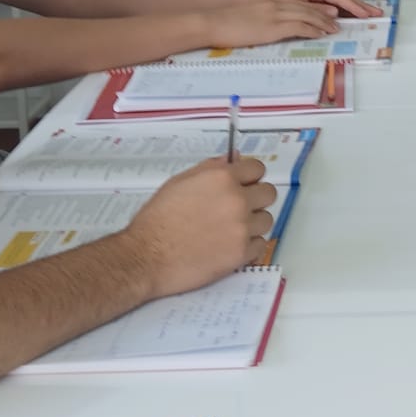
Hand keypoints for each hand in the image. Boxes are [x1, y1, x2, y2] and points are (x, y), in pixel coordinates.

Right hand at [124, 158, 276, 295]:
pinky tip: (230, 245)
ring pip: (266, 220)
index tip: (244, 183)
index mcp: (222, 178)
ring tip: (231, 229)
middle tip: (238, 207)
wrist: (147, 257)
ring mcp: (242, 227)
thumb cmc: (157, 220)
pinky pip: (260, 245)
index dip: (250, 176)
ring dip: (253, 223)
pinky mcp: (242, 253)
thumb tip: (232, 160)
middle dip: (256, 198)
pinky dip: (248, 246)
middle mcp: (236, 200)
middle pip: (268, 193)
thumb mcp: (179, 182)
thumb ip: (210, 168)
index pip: (257, 168)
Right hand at [200, 0, 339, 49]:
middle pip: (309, 7)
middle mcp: (275, 4)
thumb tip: (272, 28)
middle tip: (340, 20)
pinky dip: (313, 30)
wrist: (212, 22)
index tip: (330, 13)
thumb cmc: (226, 22)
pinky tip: (321, 34)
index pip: (300, 3)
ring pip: (308, 15)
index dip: (318, 8)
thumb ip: (264, 18)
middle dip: (327, 14)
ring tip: (335, 28)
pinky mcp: (272, 26)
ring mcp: (274, 14)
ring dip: (324, 22)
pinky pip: (298, 26)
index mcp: (270, 1)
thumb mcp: (249, 17)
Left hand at [269, 0, 376, 17]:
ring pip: (336, 5)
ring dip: (352, 11)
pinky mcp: (305, 9)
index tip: (366, 14)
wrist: (245, 7)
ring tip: (367, 17)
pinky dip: (339, 15)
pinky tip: (346, 22)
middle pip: (341, 0)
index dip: (354, 6)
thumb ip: (312, 11)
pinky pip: (327, 11)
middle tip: (377, 13)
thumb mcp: (288, 7)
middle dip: (359, 6)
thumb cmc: (264, 4)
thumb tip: (334, 14)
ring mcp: (310, 0)